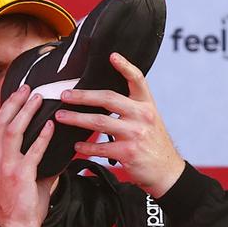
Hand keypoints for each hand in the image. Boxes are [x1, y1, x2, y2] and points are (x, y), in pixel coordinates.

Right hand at [0, 84, 57, 226]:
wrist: (17, 226)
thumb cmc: (22, 204)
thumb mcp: (28, 178)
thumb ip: (38, 162)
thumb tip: (56, 152)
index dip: (6, 108)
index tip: (18, 94)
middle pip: (1, 122)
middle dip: (14, 103)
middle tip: (27, 88)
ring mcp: (6, 166)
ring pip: (12, 132)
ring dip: (25, 113)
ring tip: (38, 99)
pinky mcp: (20, 175)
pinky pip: (32, 152)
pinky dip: (42, 137)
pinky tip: (51, 126)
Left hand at [55, 52, 185, 197]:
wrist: (167, 171)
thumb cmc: (153, 143)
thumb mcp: (149, 120)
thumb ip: (132, 106)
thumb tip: (103, 96)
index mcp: (147, 105)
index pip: (138, 80)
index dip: (125, 67)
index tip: (112, 56)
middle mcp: (143, 116)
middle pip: (108, 98)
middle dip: (83, 96)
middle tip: (65, 95)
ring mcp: (135, 134)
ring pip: (99, 122)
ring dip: (76, 119)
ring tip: (61, 116)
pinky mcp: (128, 153)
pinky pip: (100, 146)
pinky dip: (85, 146)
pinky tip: (76, 145)